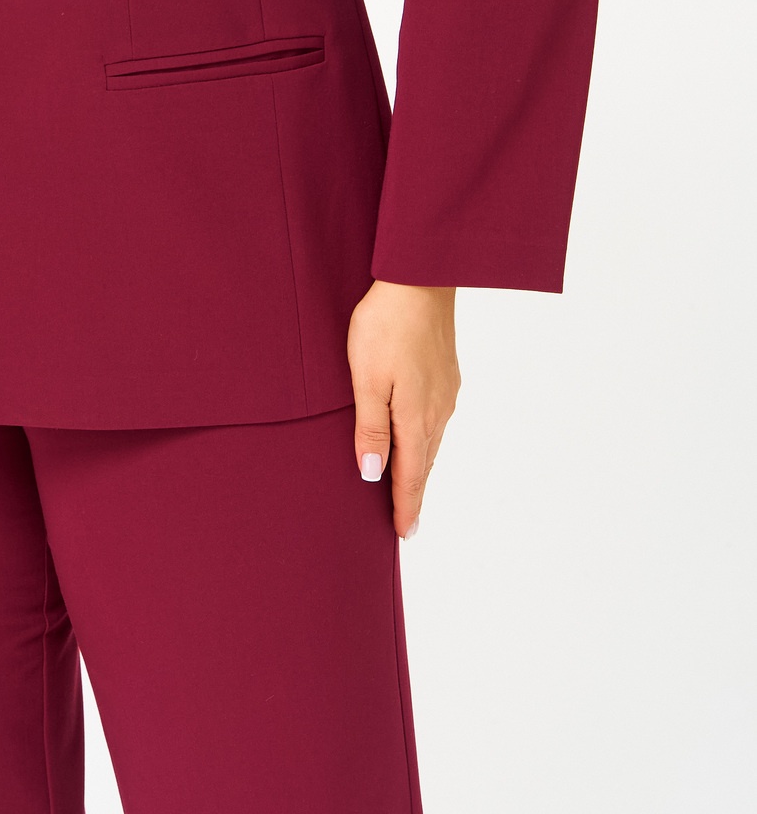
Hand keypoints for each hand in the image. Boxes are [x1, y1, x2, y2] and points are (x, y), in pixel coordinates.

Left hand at [346, 279, 459, 539]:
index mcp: (415, 417)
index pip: (411, 474)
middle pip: (425, 463)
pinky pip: (436, 420)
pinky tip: (418, 438)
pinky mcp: (447, 375)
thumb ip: (370, 427)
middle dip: (413, 492)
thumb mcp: (366, 378)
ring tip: (409, 487)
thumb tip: (373, 475)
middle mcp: (437, 411)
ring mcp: (446, 392)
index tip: (404, 533)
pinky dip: (425, 439)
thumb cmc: (385, 327)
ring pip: (432, 441)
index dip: (405, 506)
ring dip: (420, 466)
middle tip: (405, 521)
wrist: (420, 280)